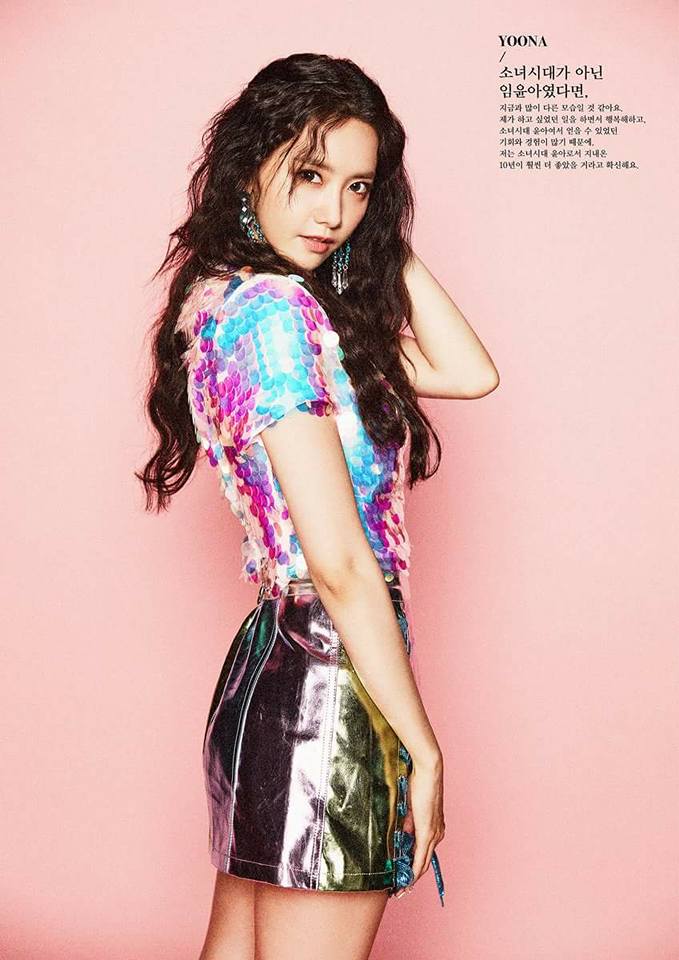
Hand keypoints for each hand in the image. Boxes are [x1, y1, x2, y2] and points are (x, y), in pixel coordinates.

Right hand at [403, 751, 444, 884]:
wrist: (428, 772)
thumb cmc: (420, 784)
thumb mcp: (412, 808)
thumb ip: (409, 823)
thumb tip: (404, 833)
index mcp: (435, 827)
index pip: (425, 853)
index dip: (415, 868)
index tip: (406, 878)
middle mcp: (437, 833)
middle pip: (425, 863)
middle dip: (413, 878)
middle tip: (402, 889)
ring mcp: (434, 833)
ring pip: (423, 862)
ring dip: (412, 876)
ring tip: (402, 887)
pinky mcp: (427, 832)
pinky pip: (420, 856)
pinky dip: (414, 869)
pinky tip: (408, 878)